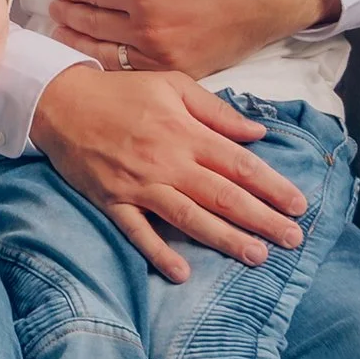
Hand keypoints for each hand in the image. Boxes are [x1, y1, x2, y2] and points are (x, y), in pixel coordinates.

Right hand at [30, 66, 308, 283]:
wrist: (60, 101)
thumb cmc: (122, 92)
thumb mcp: (172, 85)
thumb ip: (216, 111)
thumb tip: (257, 132)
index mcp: (185, 131)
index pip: (238, 163)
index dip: (271, 185)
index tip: (298, 204)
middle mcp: (167, 161)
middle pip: (222, 195)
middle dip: (261, 218)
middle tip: (293, 239)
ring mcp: (139, 184)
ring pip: (189, 217)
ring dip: (225, 238)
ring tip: (256, 256)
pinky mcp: (113, 201)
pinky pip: (138, 232)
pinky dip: (158, 252)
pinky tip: (182, 273)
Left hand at [47, 0, 336, 74]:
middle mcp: (148, 28)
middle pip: (92, 24)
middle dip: (68, 15)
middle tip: (54, 11)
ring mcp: (162, 55)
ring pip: (105, 53)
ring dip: (79, 43)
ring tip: (64, 34)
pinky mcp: (178, 72)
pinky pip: (132, 72)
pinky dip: (109, 64)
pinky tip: (96, 56)